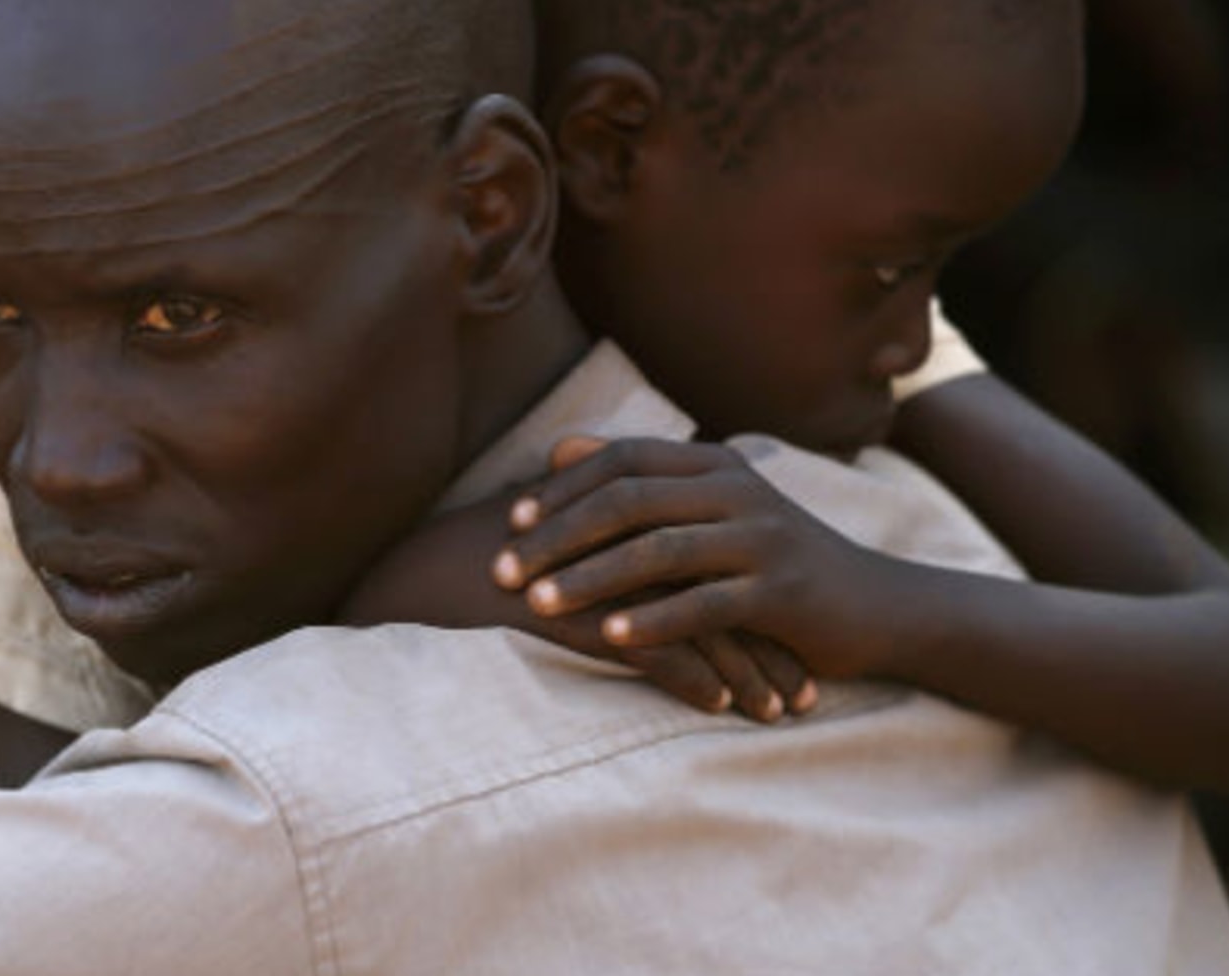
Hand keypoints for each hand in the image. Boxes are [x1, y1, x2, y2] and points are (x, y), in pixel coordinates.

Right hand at [340, 482, 811, 720]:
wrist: (419, 574)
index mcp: (626, 517)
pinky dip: (694, 680)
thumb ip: (600, 529)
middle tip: (808, 686)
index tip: (793, 639)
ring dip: (745, 671)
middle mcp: (624, 540)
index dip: (755, 602)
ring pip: (697, 626)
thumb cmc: (481, 556)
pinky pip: (652, 652)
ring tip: (779, 711)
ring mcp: (603, 577)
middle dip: (769, 644)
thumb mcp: (550, 531)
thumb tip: (646, 542)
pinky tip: (722, 707)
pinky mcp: (581, 615)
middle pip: (720, 591)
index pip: (711, 559)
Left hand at [494, 436, 904, 683]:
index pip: (623, 459)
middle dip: (558, 536)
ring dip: (590, 578)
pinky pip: (706, 604)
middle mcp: (738, 490)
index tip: (511, 521)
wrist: (876, 607)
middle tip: (501, 571)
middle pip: (630, 500)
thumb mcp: (712, 511)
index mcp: (717, 465)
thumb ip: (641, 481)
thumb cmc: (775, 562)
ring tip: (537, 605)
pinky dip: (655, 621)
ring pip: (660, 550)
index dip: (563, 487)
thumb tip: (556, 449)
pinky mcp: (782, 592)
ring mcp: (763, 539)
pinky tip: (611, 640)